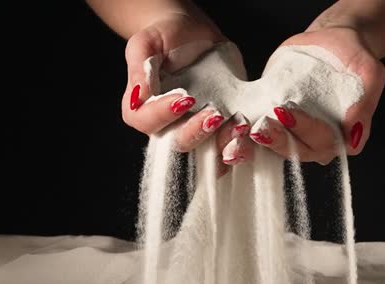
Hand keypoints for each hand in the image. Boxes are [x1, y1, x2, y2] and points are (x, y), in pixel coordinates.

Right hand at [121, 12, 229, 151]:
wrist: (191, 31)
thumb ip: (140, 68)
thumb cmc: (164, 36)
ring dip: (222, 143)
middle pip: (178, 143)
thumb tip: (138, 95)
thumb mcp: (146, 44)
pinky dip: (239, 143)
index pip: (147, 122)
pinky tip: (246, 127)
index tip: (183, 97)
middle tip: (214, 113)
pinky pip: (228, 144)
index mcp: (143, 109)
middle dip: (197, 131)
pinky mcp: (221, 126)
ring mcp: (196, 128)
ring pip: (206, 151)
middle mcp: (168, 125)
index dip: (164, 114)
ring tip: (237, 125)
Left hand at [249, 27, 384, 163]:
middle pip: (299, 151)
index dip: (307, 131)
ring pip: (279, 147)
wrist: (332, 42)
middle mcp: (319, 141)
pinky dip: (249, 134)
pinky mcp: (277, 124)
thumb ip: (365, 103)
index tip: (288, 113)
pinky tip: (238, 126)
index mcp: (345, 136)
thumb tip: (353, 137)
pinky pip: (263, 135)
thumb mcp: (370, 73)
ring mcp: (296, 135)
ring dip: (263, 140)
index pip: (326, 144)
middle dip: (280, 139)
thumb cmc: (354, 58)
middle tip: (264, 123)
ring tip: (250, 127)